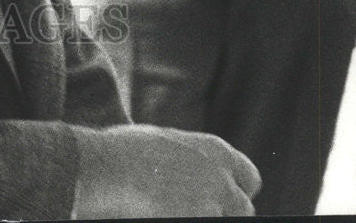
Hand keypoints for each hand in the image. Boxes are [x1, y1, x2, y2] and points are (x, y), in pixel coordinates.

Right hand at [71, 124, 261, 217]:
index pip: (249, 178)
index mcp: (215, 151)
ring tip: (172, 208)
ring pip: (222, 220)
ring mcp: (211, 207)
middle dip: (225, 210)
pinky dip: (183, 219)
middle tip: (196, 207)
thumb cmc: (123, 151)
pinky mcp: (200, 222)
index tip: (221, 196)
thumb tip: (194, 167)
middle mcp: (221, 179)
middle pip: (243, 208)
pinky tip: (161, 213)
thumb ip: (192, 156)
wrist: (105, 169)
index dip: (235, 188)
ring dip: (205, 215)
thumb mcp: (165, 141)